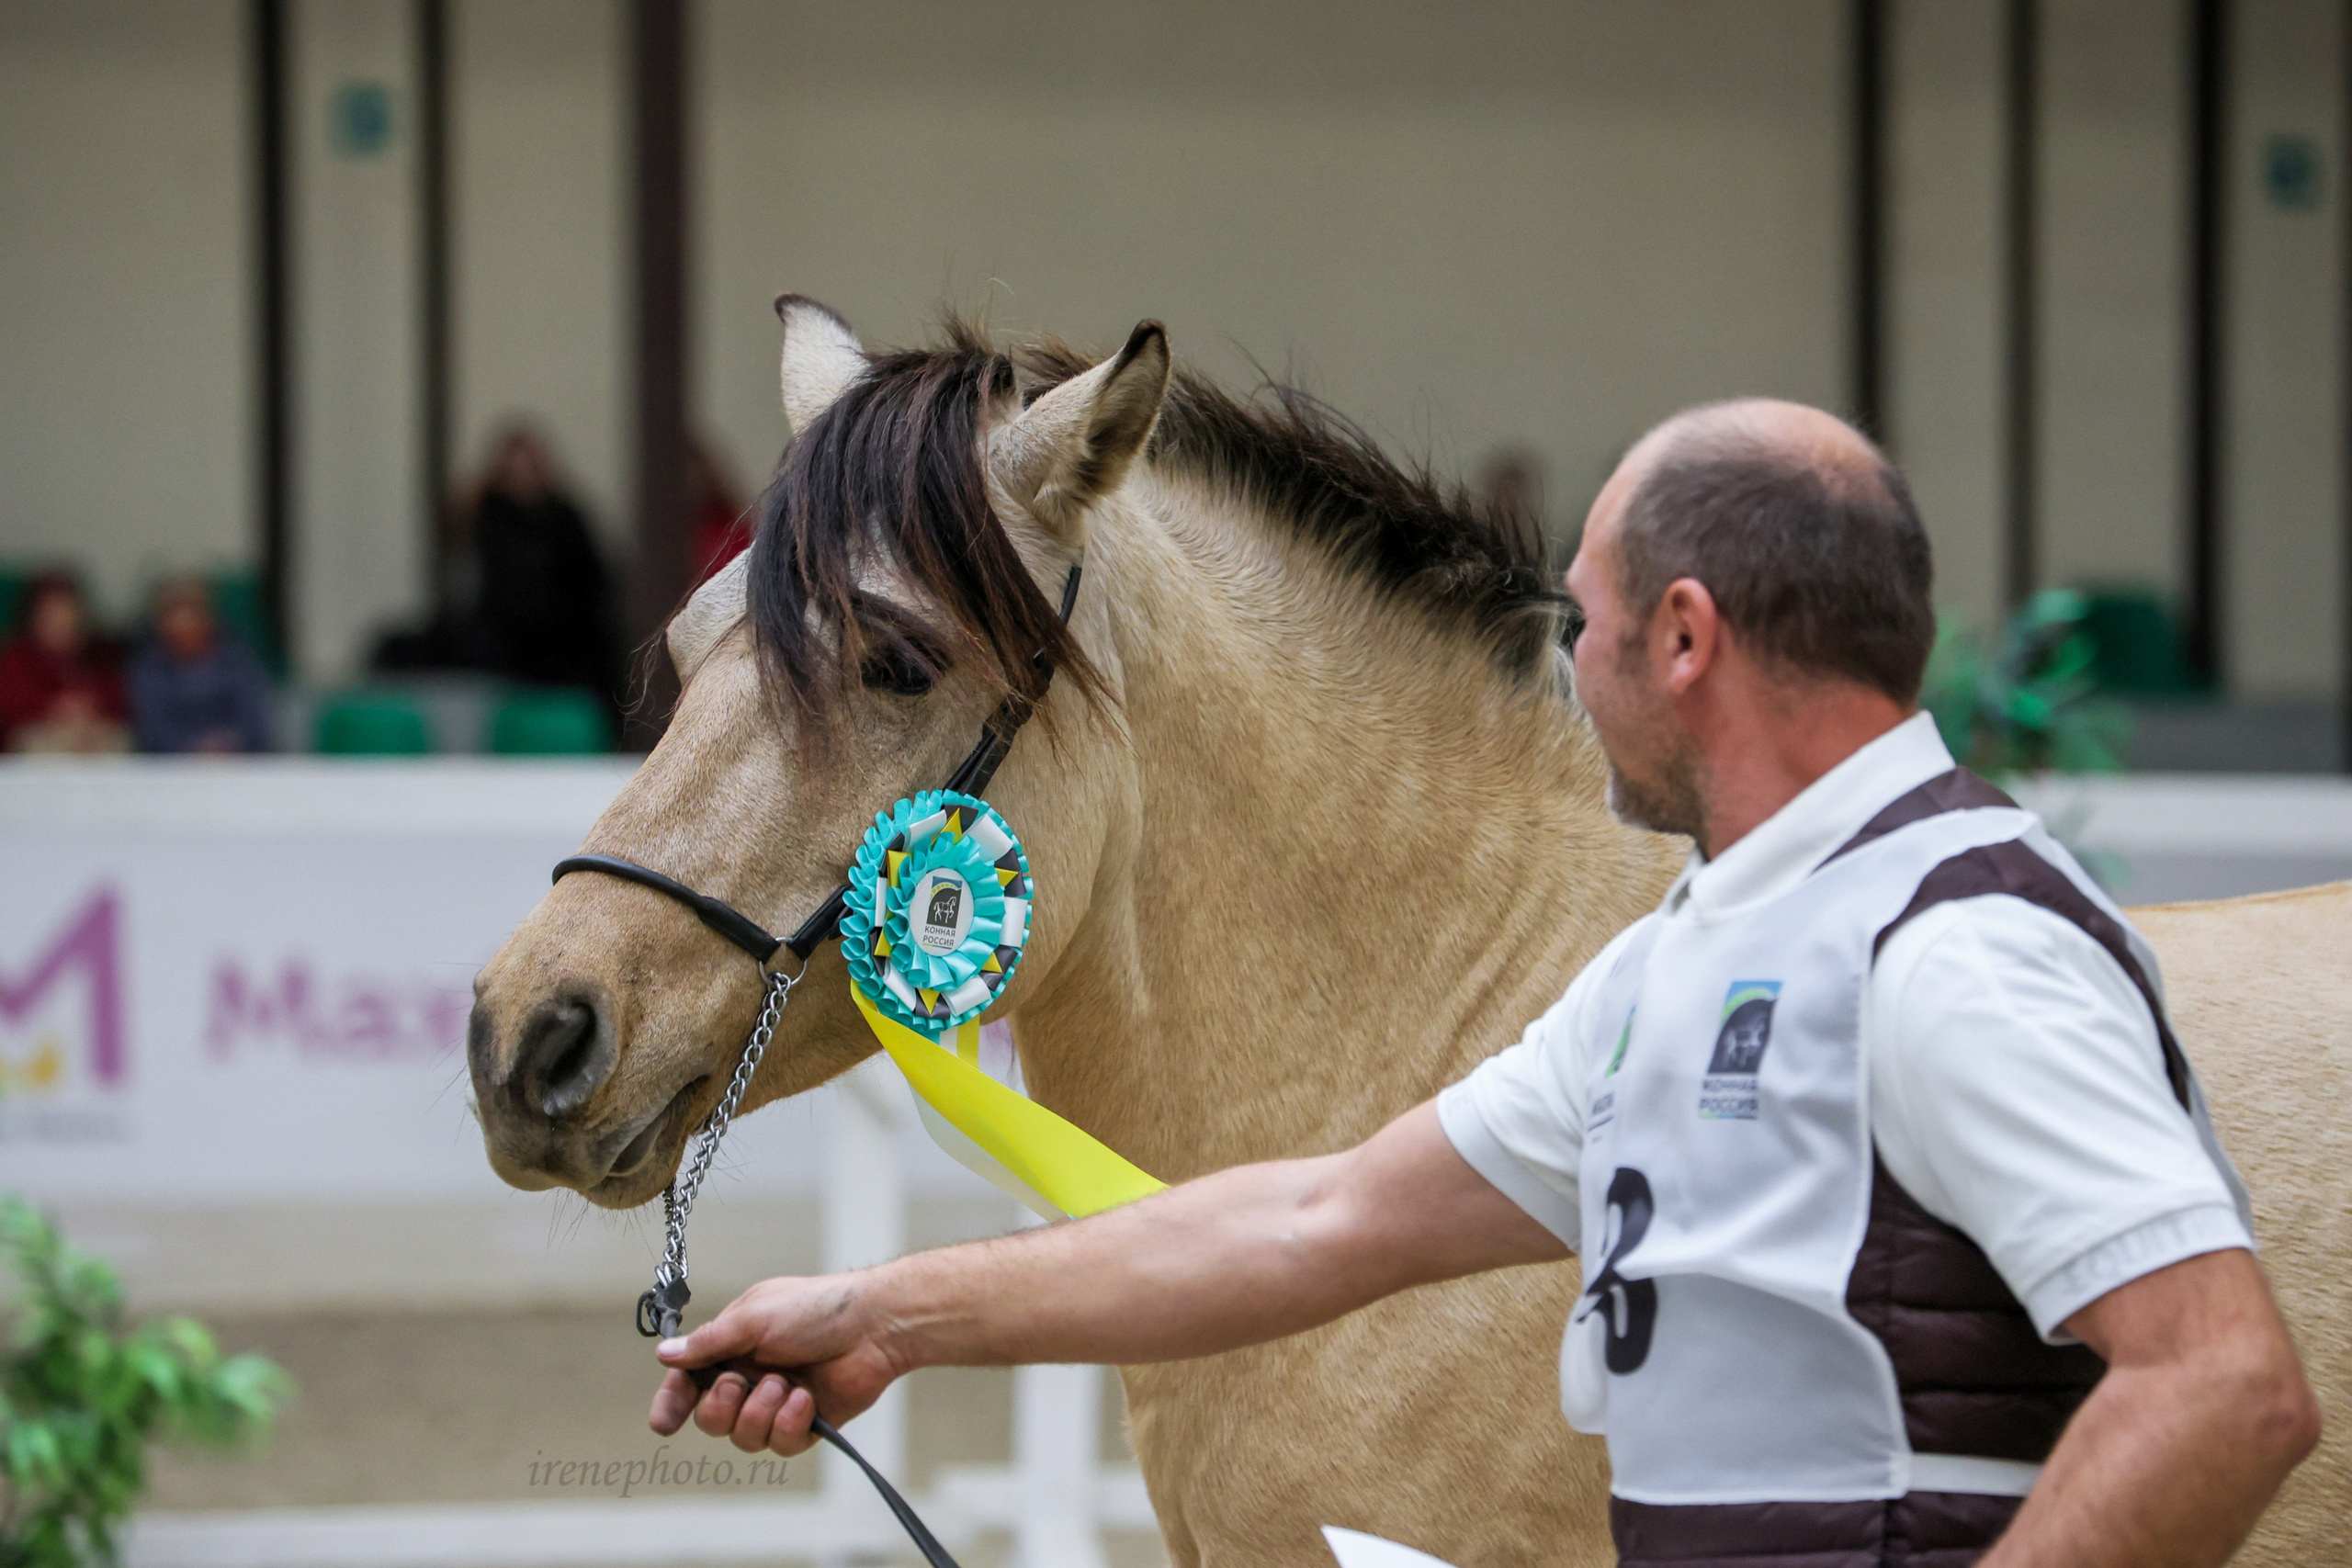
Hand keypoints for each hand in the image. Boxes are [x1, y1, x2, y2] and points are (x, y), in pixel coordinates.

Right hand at [647, 1273, 902, 1455]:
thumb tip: (664, 1354)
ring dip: (760, 1412)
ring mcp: (778, 1403)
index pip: (689, 1381)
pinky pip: (781, 1444)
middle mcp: (752, 1376)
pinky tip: (806, 1399)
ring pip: (743, 1438)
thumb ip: (708, 1343)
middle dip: (720, 1407)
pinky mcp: (806, 1423)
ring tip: (786, 1385)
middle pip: (711, 1418)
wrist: (874, 1326)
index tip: (664, 1424)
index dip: (673, 1403)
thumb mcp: (754, 1318)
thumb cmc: (816, 1309)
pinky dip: (790, 1423)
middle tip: (739, 1383)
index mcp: (734, 1346)